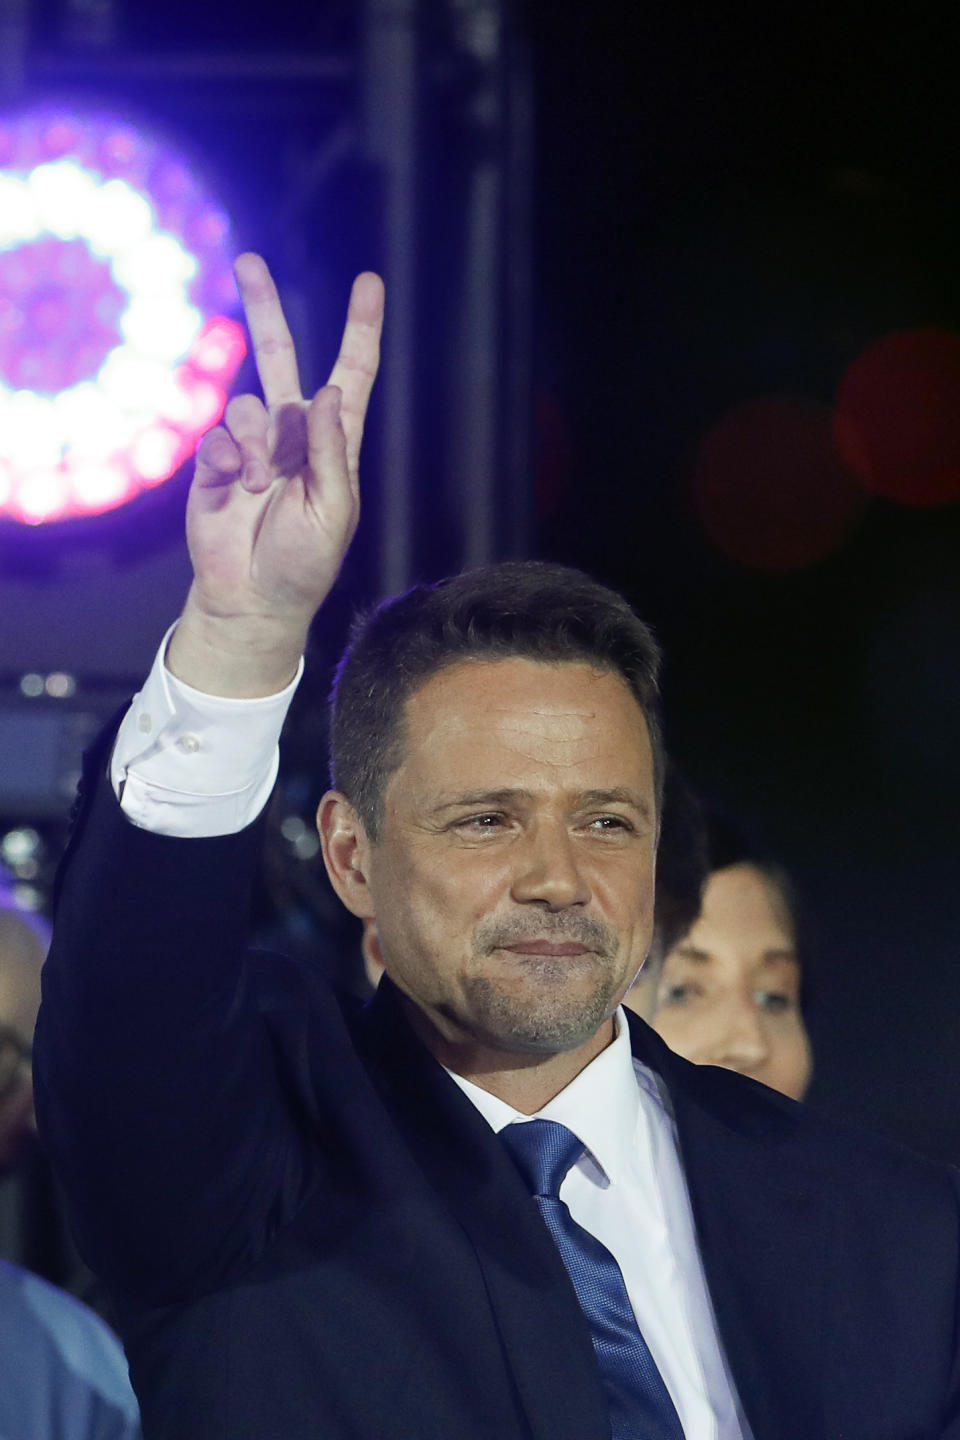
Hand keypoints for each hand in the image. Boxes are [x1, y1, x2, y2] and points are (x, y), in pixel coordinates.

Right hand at [168, 254, 383, 695]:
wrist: (253, 600)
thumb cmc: (305, 563)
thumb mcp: (334, 510)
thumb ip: (330, 452)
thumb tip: (327, 393)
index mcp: (334, 444)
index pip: (352, 375)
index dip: (360, 329)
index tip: (369, 282)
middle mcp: (292, 437)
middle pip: (280, 359)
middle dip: (264, 309)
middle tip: (249, 261)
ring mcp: (250, 448)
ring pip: (246, 405)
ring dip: (252, 442)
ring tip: (256, 486)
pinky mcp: (212, 465)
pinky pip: (215, 434)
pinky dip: (224, 456)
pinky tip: (233, 484)